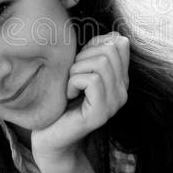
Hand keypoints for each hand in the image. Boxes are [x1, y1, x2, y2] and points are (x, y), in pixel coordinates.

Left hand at [31, 32, 129, 166]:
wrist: (49, 136)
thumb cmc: (60, 100)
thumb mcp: (78, 69)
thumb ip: (94, 53)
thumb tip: (112, 35)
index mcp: (120, 78)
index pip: (119, 42)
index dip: (94, 43)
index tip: (79, 61)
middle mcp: (123, 91)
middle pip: (111, 49)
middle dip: (84, 56)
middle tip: (72, 75)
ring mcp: (114, 104)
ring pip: (101, 64)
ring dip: (76, 70)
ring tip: (70, 85)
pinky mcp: (101, 114)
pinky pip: (92, 80)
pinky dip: (73, 82)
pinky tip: (68, 95)